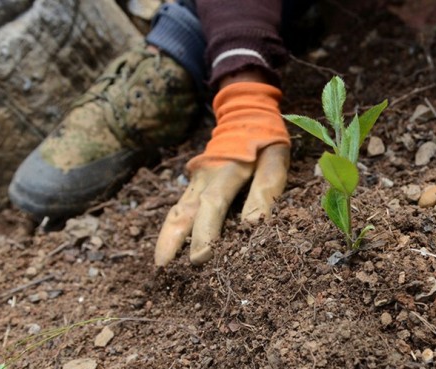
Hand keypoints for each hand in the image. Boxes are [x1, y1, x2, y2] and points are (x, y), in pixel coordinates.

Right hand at [154, 77, 289, 265]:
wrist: (245, 114)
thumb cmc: (264, 142)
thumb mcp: (274, 161)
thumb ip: (265, 191)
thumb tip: (253, 225)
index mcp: (227, 170)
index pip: (213, 204)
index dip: (206, 231)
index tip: (200, 258)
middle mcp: (205, 177)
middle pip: (185, 210)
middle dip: (173, 240)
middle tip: (165, 268)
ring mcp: (195, 180)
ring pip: (177, 210)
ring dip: (167, 236)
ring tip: (160, 263)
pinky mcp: (193, 184)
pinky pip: (180, 207)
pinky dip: (172, 228)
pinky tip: (169, 248)